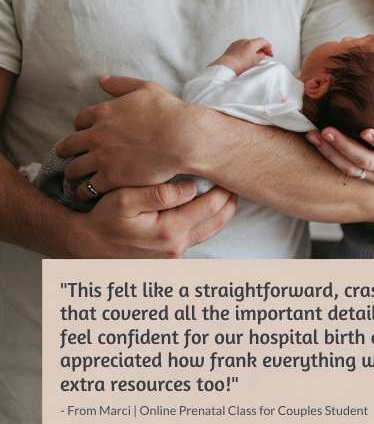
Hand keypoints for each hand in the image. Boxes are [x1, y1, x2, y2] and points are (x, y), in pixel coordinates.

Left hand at [56, 76, 201, 192]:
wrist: (182, 138)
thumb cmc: (169, 112)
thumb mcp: (146, 88)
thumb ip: (121, 84)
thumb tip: (102, 80)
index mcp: (103, 112)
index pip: (79, 121)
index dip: (81, 127)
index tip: (84, 133)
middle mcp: (97, 135)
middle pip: (69, 145)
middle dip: (67, 151)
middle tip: (69, 156)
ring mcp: (102, 158)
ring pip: (74, 169)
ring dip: (73, 173)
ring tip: (75, 178)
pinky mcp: (111, 178)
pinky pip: (88, 188)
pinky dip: (84, 191)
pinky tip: (87, 192)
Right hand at [67, 182, 236, 257]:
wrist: (88, 246)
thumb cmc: (103, 219)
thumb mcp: (124, 200)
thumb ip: (159, 194)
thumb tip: (191, 188)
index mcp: (170, 230)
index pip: (211, 206)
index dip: (223, 187)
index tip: (229, 169)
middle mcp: (177, 246)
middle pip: (218, 220)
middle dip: (230, 198)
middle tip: (236, 177)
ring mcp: (176, 253)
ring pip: (212, 230)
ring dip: (223, 210)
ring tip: (229, 189)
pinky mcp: (172, 254)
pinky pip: (200, 235)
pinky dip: (211, 220)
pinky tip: (211, 205)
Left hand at [211, 37, 272, 75]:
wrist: (227, 66)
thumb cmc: (240, 64)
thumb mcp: (256, 60)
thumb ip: (262, 55)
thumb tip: (262, 53)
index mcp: (252, 43)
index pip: (263, 41)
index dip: (268, 47)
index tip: (270, 53)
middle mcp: (244, 41)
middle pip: (256, 42)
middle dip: (261, 48)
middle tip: (264, 55)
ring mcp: (238, 43)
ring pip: (249, 44)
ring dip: (253, 49)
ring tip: (254, 58)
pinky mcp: (232, 46)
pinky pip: (242, 46)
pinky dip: (245, 50)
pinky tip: (245, 57)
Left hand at [306, 94, 373, 200]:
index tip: (365, 132)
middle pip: (365, 161)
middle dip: (344, 147)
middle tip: (326, 131)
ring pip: (351, 168)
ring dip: (330, 153)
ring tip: (314, 136)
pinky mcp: (367, 179)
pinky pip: (345, 171)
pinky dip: (330, 158)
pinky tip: (316, 144)